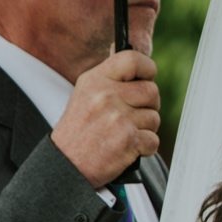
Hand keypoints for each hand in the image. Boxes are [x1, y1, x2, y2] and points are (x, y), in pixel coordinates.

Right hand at [51, 50, 160, 186]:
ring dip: (145, 129)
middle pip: (152, 91)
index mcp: (95, 80)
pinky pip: (154, 140)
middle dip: (148, 106)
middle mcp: (107, 95)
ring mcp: (118, 117)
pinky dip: (145, 148)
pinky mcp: (128, 139)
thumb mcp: (86, 94)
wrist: (66, 165)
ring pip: (154, 118)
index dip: (147, 69)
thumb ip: (111, 79)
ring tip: (122, 134)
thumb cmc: (79, 131)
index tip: (146, 79)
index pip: (133, 59)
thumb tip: (136, 57)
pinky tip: (127, 148)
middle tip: (131, 117)